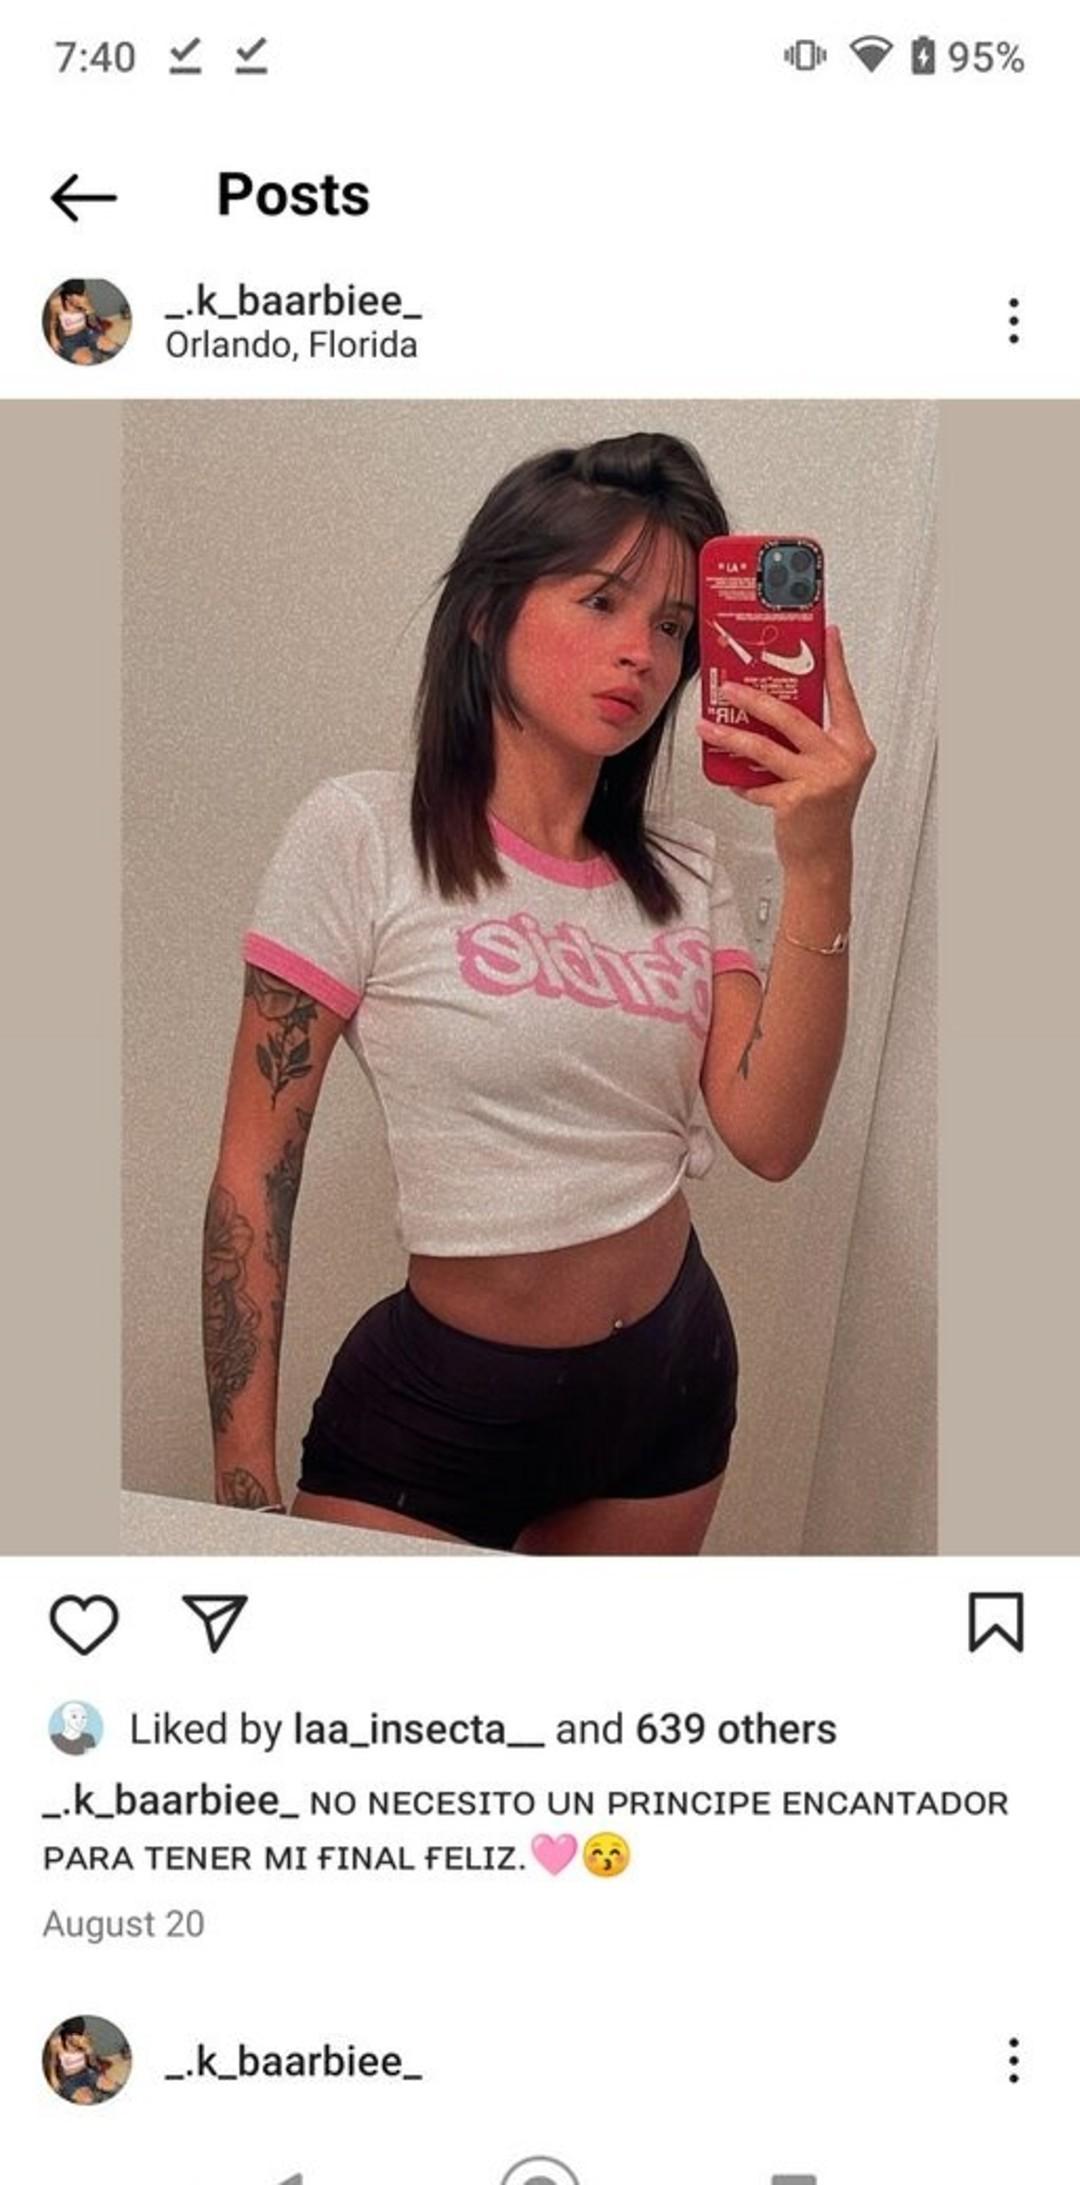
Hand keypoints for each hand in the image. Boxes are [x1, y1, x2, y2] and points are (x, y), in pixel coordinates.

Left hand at [696, 625, 875, 873]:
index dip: (835, 663)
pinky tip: (730, 778)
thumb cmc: (824, 811)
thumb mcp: (827, 768)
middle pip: (792, 717)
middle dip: (754, 699)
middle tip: (729, 687)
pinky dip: (741, 781)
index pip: (842, 695)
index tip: (827, 634)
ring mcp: (820, 780)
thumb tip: (772, 708)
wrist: (824, 856)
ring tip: (708, 727)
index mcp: (853, 744)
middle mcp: (842, 759)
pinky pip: (758, 783)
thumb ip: (810, 740)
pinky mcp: (797, 801)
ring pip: (765, 748)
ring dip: (731, 736)